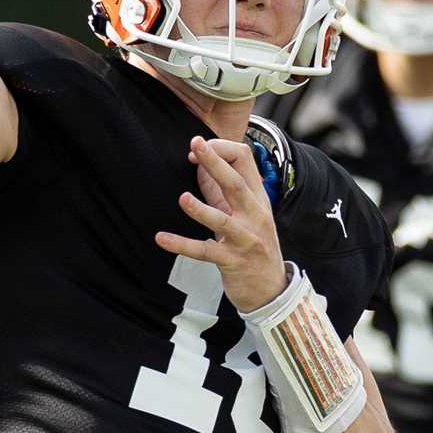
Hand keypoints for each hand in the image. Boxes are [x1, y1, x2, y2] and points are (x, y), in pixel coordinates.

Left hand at [156, 136, 287, 314]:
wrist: (271, 289)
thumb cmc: (253, 245)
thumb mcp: (245, 214)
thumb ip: (222, 191)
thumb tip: (199, 163)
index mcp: (258, 198)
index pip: (245, 161)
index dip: (221, 150)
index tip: (197, 148)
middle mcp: (255, 215)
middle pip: (235, 183)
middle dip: (215, 162)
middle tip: (196, 144)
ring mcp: (245, 239)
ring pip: (222, 220)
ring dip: (201, 209)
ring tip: (182, 199)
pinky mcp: (232, 261)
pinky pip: (204, 251)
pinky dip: (182, 245)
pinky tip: (161, 238)